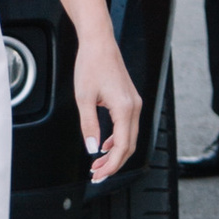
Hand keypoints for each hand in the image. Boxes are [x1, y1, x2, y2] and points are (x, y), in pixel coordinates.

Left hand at [73, 33, 141, 185]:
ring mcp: (134, 104)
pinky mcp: (130, 101)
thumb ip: (89, 126)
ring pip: (129, 138)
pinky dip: (117, 140)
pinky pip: (127, 127)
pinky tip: (104, 145)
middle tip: (96, 175)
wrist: (99, 43)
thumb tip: (92, 149)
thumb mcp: (84, 98)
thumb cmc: (91, 65)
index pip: (122, 146)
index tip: (99, 174)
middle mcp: (134, 107)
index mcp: (125, 108)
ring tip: (97, 164)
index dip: (111, 165)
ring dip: (114, 153)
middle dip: (113, 164)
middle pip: (129, 146)